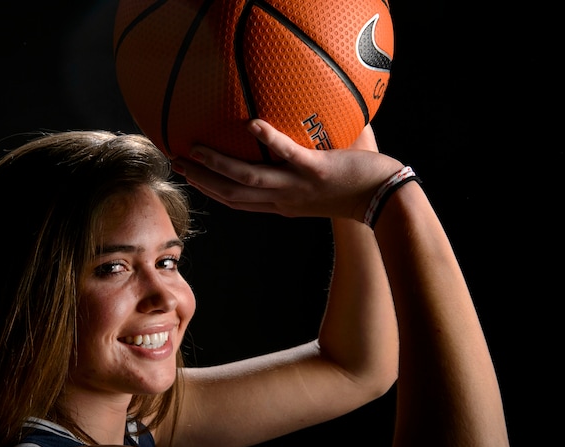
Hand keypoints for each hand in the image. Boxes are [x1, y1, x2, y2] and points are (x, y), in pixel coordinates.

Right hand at [172, 120, 403, 220]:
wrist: (387, 202)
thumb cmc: (355, 192)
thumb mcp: (318, 191)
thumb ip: (299, 169)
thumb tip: (288, 140)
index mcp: (282, 205)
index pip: (237, 201)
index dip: (210, 191)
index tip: (190, 177)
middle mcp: (284, 200)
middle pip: (231, 194)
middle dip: (201, 181)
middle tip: (177, 162)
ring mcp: (297, 187)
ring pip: (248, 179)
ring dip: (218, 165)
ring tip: (195, 148)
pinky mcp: (317, 171)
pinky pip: (287, 155)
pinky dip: (268, 141)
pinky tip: (251, 124)